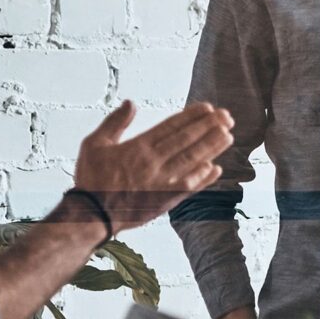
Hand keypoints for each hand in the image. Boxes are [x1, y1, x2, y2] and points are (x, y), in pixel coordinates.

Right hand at [69, 100, 234, 230]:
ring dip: (212, 148)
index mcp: (138, 148)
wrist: (91, 215)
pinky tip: (216, 168)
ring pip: (192, 161)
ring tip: (228, 135)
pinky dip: (203, 178)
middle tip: (226, 116)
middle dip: (209, 127)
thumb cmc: (91, 178)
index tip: (207, 107)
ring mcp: (162, 183)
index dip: (191, 116)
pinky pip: (189, 187)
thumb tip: (131, 103)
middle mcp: (154, 164)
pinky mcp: (165, 201)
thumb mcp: (94, 144)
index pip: (171, 127)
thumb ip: (114, 123)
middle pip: (187, 141)